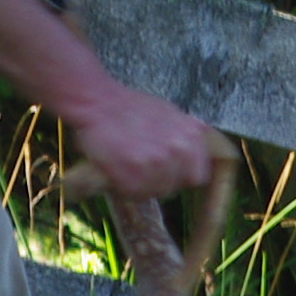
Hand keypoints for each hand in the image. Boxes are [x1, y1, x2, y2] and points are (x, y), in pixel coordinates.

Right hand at [68, 82, 221, 197]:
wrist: (98, 101)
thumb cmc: (130, 107)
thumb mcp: (170, 114)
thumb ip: (184, 137)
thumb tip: (191, 156)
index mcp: (192, 135)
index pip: (197, 175)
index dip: (179, 176)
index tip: (167, 172)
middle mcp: (180, 150)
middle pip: (175, 186)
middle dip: (159, 180)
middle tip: (142, 166)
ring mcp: (157, 163)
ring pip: (154, 192)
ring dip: (140, 184)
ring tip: (127, 165)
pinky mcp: (134, 174)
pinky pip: (134, 194)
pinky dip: (123, 186)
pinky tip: (117, 169)